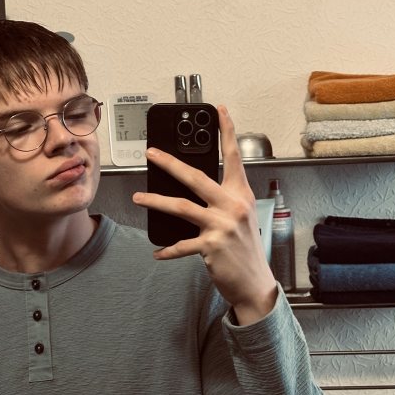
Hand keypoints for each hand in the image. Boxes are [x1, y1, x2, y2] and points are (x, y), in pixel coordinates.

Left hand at [132, 106, 277, 325]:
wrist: (255, 283)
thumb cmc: (245, 250)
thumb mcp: (240, 218)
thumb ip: (222, 200)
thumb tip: (194, 188)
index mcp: (240, 195)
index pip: (234, 157)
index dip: (227, 132)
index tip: (220, 111)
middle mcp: (232, 206)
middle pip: (196, 177)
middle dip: (170, 163)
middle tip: (152, 153)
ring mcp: (222, 226)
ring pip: (181, 207)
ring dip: (155, 202)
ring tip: (138, 198)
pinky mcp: (211, 246)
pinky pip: (181, 244)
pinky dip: (167, 250)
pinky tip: (157, 252)